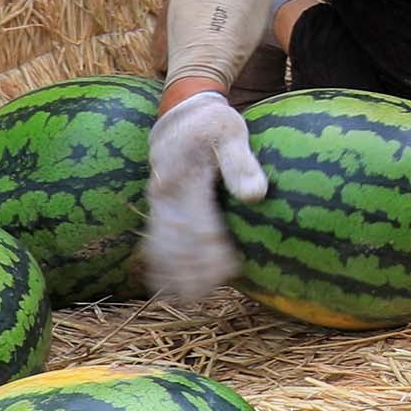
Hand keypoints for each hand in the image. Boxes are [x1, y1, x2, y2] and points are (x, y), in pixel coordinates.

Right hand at [142, 92, 264, 304]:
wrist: (180, 112)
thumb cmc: (214, 124)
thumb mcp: (232, 133)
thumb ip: (241, 163)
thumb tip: (256, 195)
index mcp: (185, 178)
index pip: (198, 224)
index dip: (212, 251)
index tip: (230, 269)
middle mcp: (165, 193)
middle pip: (177, 240)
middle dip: (191, 270)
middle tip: (208, 293)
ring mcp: (157, 201)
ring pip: (161, 243)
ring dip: (173, 272)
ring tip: (188, 298)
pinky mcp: (157, 206)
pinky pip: (153, 238)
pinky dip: (159, 262)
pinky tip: (165, 285)